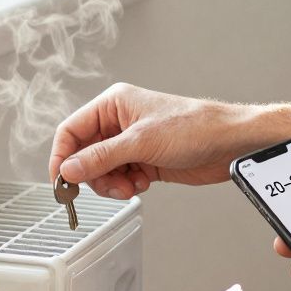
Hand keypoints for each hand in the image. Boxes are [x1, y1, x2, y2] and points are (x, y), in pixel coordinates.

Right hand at [49, 83, 258, 199]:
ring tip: (130, 185)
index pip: (71, 130)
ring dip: (111, 183)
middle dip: (93, 174)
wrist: (229, 144)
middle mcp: (119, 122)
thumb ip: (101, 157)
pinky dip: (126, 186)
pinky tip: (142, 183)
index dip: (62, 156)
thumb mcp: (141, 143)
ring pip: (102, 170)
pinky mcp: (144, 161)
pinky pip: (120, 177)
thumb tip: (68, 169)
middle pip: (84, 154)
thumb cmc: (194, 128)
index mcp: (114, 105)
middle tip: (107, 186)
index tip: (62, 181)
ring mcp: (132, 143)